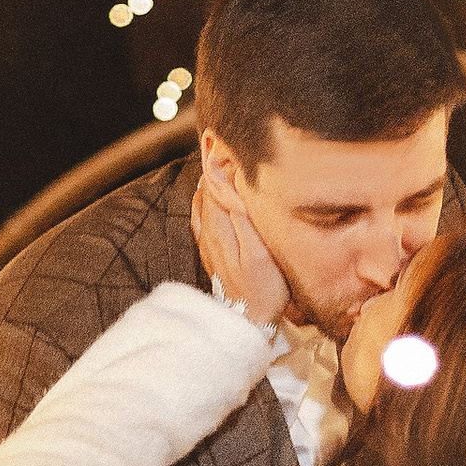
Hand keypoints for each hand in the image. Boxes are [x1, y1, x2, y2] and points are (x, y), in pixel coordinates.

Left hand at [191, 154, 290, 329]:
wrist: (248, 323)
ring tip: (216, 164)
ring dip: (209, 184)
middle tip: (221, 145)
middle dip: (214, 168)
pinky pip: (202, 220)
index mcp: (221, 227)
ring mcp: (208, 244)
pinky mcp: (211, 255)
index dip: (220, 163)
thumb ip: (242, 216)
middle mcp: (209, 233)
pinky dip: (204, 203)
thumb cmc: (263, 289)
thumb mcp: (259, 252)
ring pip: (203, 205)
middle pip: (207, 192)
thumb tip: (230, 183)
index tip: (225, 142)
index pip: (215, 185)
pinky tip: (208, 198)